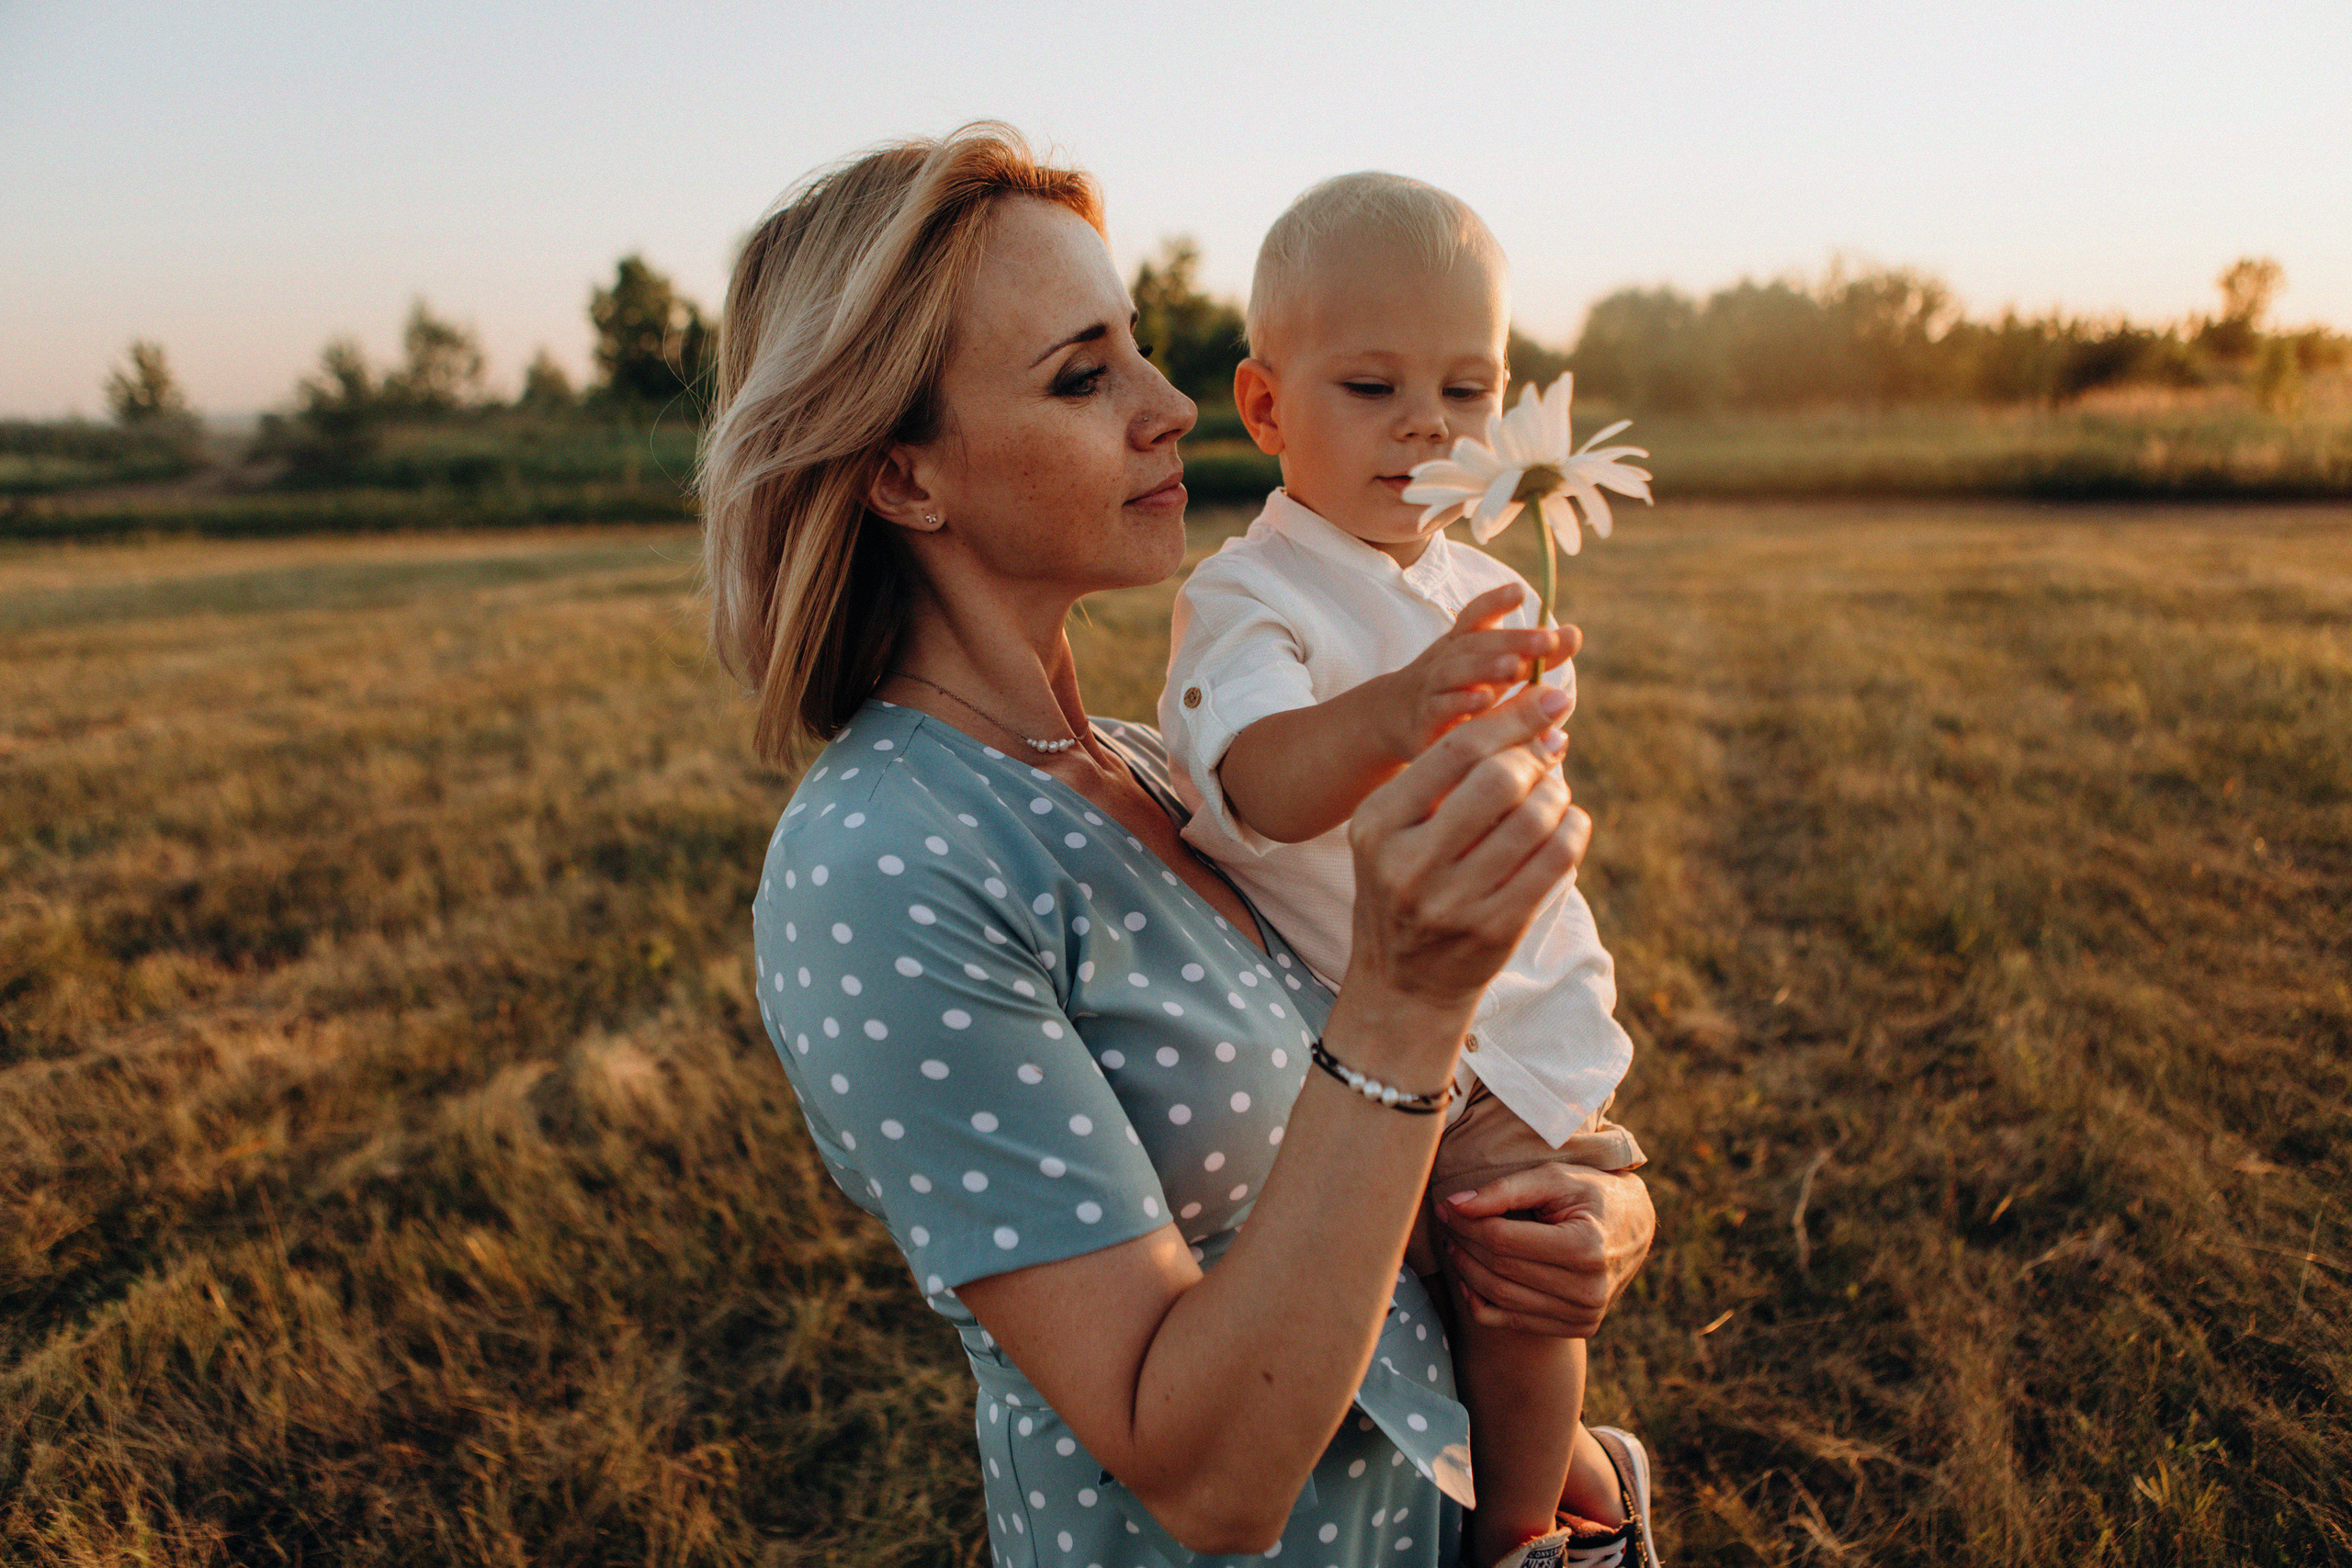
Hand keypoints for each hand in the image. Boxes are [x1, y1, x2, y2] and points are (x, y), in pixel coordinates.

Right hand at [1345, 683, 1590, 1019]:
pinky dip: (1573, 831)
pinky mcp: (1493, 931)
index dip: (1513, 716)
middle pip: (1498, 779)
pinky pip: (1556, 862)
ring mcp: (1451, 902)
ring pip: (1535, 820)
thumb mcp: (1397, 830)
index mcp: (1378, 824)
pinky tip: (1568, 824)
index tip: (1553, 694)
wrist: (1402, 984)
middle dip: (1536, 757)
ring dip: (1557, 794)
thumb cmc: (1407, 886)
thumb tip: (1538, 723)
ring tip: (1554, 793)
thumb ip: (1445, 778)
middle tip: (1552, 750)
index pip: (1456, 749)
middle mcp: (1408, 863)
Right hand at [1376, 586, 1579, 762]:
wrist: (1399, 719)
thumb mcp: (1495, 669)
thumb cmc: (1460, 689)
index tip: (1519, 592)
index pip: (1476, 616)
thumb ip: (1534, 655)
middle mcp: (1446, 659)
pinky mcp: (1426, 721)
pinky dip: (1461, 702)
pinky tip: (1485, 700)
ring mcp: (1432, 688)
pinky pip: (1441, 708)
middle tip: (1546, 640)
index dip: (1495, 602)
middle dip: (1511, 639)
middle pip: (1475, 643)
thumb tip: (1573, 634)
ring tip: (1515, 667)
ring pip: (1455, 672)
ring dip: (1485, 667)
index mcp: (1463, 643)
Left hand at [1434, 1163, 1654, 1338]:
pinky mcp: (1577, 1328)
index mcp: (1586, 1249)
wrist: (1635, 1226)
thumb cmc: (1592, 1194)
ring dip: (1466, 1271)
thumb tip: (1456, 1204)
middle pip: (1499, 1269)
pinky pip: (1512, 1322)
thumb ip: (1505, 1190)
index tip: (1445, 1206)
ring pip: (1500, 1298)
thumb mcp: (1554, 1179)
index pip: (1503, 1241)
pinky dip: (1482, 1304)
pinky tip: (1468, 1280)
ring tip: (1453, 1243)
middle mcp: (1587, 1290)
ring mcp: (1584, 1315)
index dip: (1466, 1223)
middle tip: (1445, 1222)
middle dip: (1463, 1243)